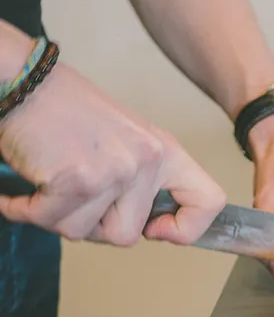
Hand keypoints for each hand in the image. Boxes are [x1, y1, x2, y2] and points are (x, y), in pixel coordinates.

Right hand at [0, 63, 225, 245]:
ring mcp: (114, 171)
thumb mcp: (126, 139)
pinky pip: (49, 222)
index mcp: (166, 151)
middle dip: (93, 225)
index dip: (186, 230)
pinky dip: (26, 210)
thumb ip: (143, 180)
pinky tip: (21, 192)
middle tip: (74, 195)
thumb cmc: (68, 111)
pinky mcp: (77, 179)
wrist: (28, 81)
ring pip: (83, 233)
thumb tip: (147, 228)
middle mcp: (147, 160)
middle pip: (126, 236)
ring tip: (50, 181)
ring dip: (57, 215)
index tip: (155, 230)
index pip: (209, 202)